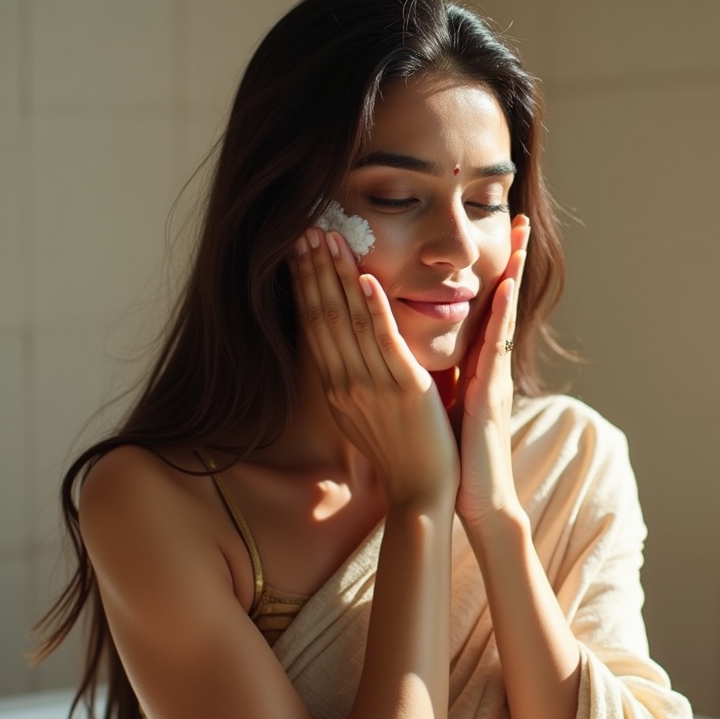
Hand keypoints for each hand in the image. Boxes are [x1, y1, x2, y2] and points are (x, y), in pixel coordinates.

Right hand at [290, 227, 457, 507]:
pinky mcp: (405, 389)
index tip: (298, 250)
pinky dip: (375, 309)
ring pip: (349, 321)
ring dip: (339, 276)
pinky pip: (386, 342)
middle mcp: (345, 383)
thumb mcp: (361, 412)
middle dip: (314, 269)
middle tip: (305, 228)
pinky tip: (368, 278)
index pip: (312, 325)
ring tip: (330, 238)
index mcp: (334, 387)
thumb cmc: (398, 450)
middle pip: (323, 316)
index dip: (304, 284)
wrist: (422, 490)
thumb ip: (350, 377)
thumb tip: (340, 346)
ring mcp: (373, 386)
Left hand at [451, 215, 529, 529]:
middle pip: (501, 299)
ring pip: (503, 311)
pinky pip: (492, 343)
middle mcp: (490, 364)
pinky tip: (506, 284)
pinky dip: (500, 311)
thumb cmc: (457, 455)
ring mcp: (494, 375)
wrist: (470, 498)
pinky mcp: (490, 390)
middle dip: (512, 258)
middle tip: (519, 215)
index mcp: (478, 365)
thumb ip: (443, 374)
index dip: (495, 270)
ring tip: (519, 233)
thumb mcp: (447, 402)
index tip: (500, 234)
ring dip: (511, 270)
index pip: (486, 306)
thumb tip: (425, 352)